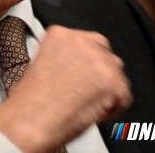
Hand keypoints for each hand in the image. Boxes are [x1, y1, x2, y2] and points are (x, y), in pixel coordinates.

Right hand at [0, 25, 131, 152]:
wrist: (31, 120)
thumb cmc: (30, 101)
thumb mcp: (42, 63)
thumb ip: (66, 57)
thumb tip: (82, 68)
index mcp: (60, 34)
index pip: (88, 40)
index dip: (87, 62)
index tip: (83, 74)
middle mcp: (82, 41)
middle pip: (105, 53)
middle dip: (100, 72)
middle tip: (87, 90)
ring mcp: (100, 61)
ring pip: (117, 73)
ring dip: (107, 88)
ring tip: (87, 104)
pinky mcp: (114, 83)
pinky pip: (124, 96)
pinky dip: (114, 108)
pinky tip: (93, 113)